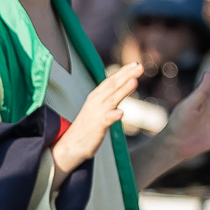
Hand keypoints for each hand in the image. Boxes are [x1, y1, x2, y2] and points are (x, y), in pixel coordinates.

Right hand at [49, 62, 142, 176]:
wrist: (70, 146)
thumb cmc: (88, 126)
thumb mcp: (99, 108)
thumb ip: (110, 97)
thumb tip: (125, 87)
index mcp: (96, 96)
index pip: (111, 81)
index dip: (123, 72)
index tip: (136, 64)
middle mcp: (96, 102)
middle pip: (112, 86)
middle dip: (126, 75)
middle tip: (139, 67)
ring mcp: (96, 114)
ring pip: (111, 100)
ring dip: (123, 90)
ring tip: (134, 81)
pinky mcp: (96, 127)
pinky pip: (105, 120)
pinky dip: (112, 116)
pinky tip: (120, 113)